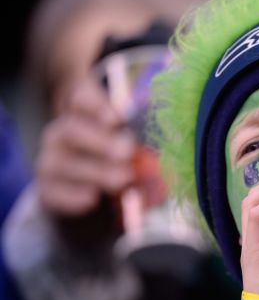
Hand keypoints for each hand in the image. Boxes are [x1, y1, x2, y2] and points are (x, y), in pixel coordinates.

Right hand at [36, 76, 134, 216]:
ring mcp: (51, 160)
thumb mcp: (133, 149)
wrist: (98, 202)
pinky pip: (54, 191)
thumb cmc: (121, 164)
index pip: (82, 97)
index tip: (117, 117)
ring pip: (64, 161)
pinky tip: (93, 199)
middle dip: (101, 140)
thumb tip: (170, 147)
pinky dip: (74, 195)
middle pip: (73, 128)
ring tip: (122, 179)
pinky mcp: (47, 189)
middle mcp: (63, 132)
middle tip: (127, 151)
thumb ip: (142, 143)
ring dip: (96, 171)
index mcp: (85, 115)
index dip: (96, 103)